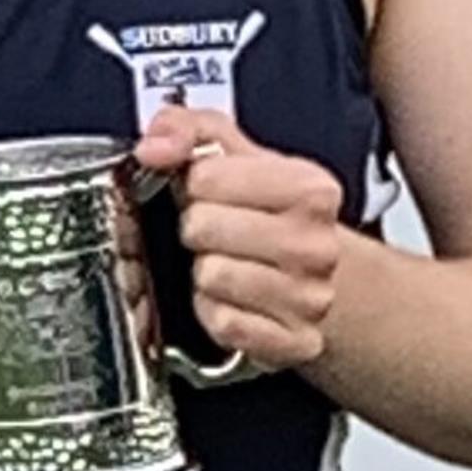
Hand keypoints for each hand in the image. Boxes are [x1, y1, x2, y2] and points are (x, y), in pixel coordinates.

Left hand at [133, 105, 343, 372]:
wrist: (313, 274)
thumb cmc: (270, 213)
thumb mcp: (235, 154)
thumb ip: (187, 128)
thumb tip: (155, 145)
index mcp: (309, 188)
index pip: (206, 176)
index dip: (194, 184)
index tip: (210, 191)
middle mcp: (316, 244)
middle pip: (202, 227)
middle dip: (196, 228)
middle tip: (215, 231)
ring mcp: (310, 298)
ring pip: (209, 276)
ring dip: (204, 272)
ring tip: (226, 262)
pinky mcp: (295, 342)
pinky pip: (223, 323)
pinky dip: (215, 312)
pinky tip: (232, 297)